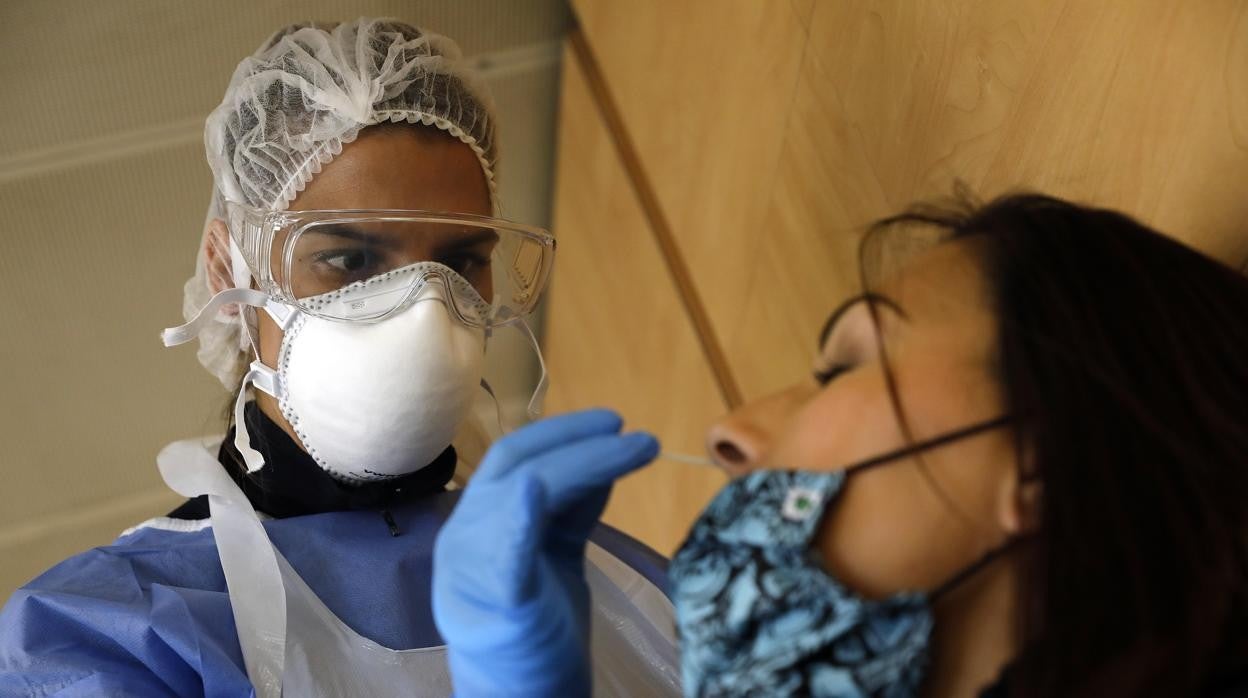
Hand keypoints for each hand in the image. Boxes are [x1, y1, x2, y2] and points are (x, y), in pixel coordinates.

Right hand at [433, 409, 659, 697]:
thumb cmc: (536, 629)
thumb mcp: (557, 554)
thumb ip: (572, 508)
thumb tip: (604, 460)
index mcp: (478, 520)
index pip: (515, 457)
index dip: (563, 432)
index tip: (613, 422)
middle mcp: (466, 533)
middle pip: (519, 463)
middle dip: (578, 441)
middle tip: (631, 431)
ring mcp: (474, 565)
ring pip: (525, 489)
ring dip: (584, 463)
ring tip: (636, 449)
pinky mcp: (497, 599)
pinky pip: (504, 550)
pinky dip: (521, 515)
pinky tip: (537, 491)